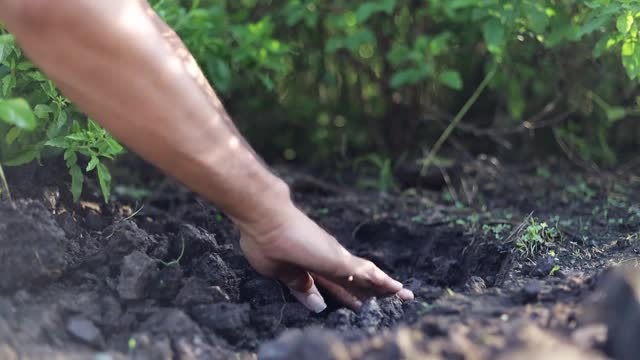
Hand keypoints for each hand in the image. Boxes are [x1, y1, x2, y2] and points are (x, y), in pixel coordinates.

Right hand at [236, 202, 413, 312]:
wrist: (264, 215)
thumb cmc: (263, 239)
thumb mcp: (281, 271)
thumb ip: (300, 286)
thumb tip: (318, 305)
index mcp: (313, 266)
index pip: (337, 286)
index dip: (350, 296)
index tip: (362, 306)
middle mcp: (329, 259)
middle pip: (358, 281)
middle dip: (375, 293)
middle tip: (397, 298)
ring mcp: (335, 257)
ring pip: (368, 277)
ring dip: (386, 288)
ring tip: (405, 294)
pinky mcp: (338, 259)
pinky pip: (366, 274)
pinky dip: (382, 282)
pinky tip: (395, 288)